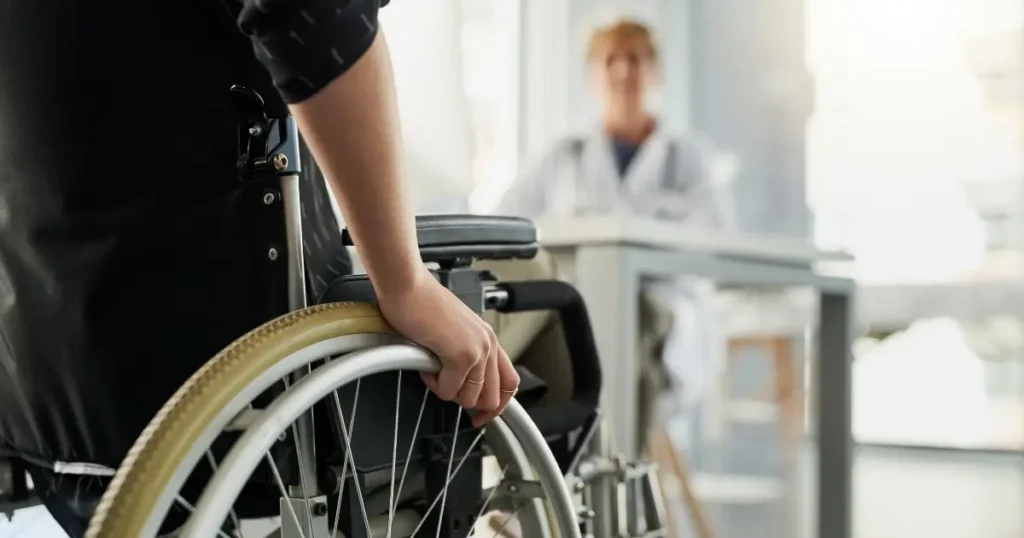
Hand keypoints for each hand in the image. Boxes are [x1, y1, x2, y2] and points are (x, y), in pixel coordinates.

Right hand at [376, 269, 519, 426]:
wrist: (408, 287)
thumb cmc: (422, 303)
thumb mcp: (454, 330)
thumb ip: (464, 352)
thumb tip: (461, 382)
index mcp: (489, 338)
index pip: (510, 383)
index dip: (497, 406)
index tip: (481, 416)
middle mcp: (488, 344)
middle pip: (493, 397)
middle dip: (467, 403)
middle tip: (448, 394)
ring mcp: (477, 350)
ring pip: (470, 398)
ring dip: (448, 392)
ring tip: (434, 372)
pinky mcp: (461, 356)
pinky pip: (449, 391)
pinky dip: (434, 385)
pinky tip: (426, 367)